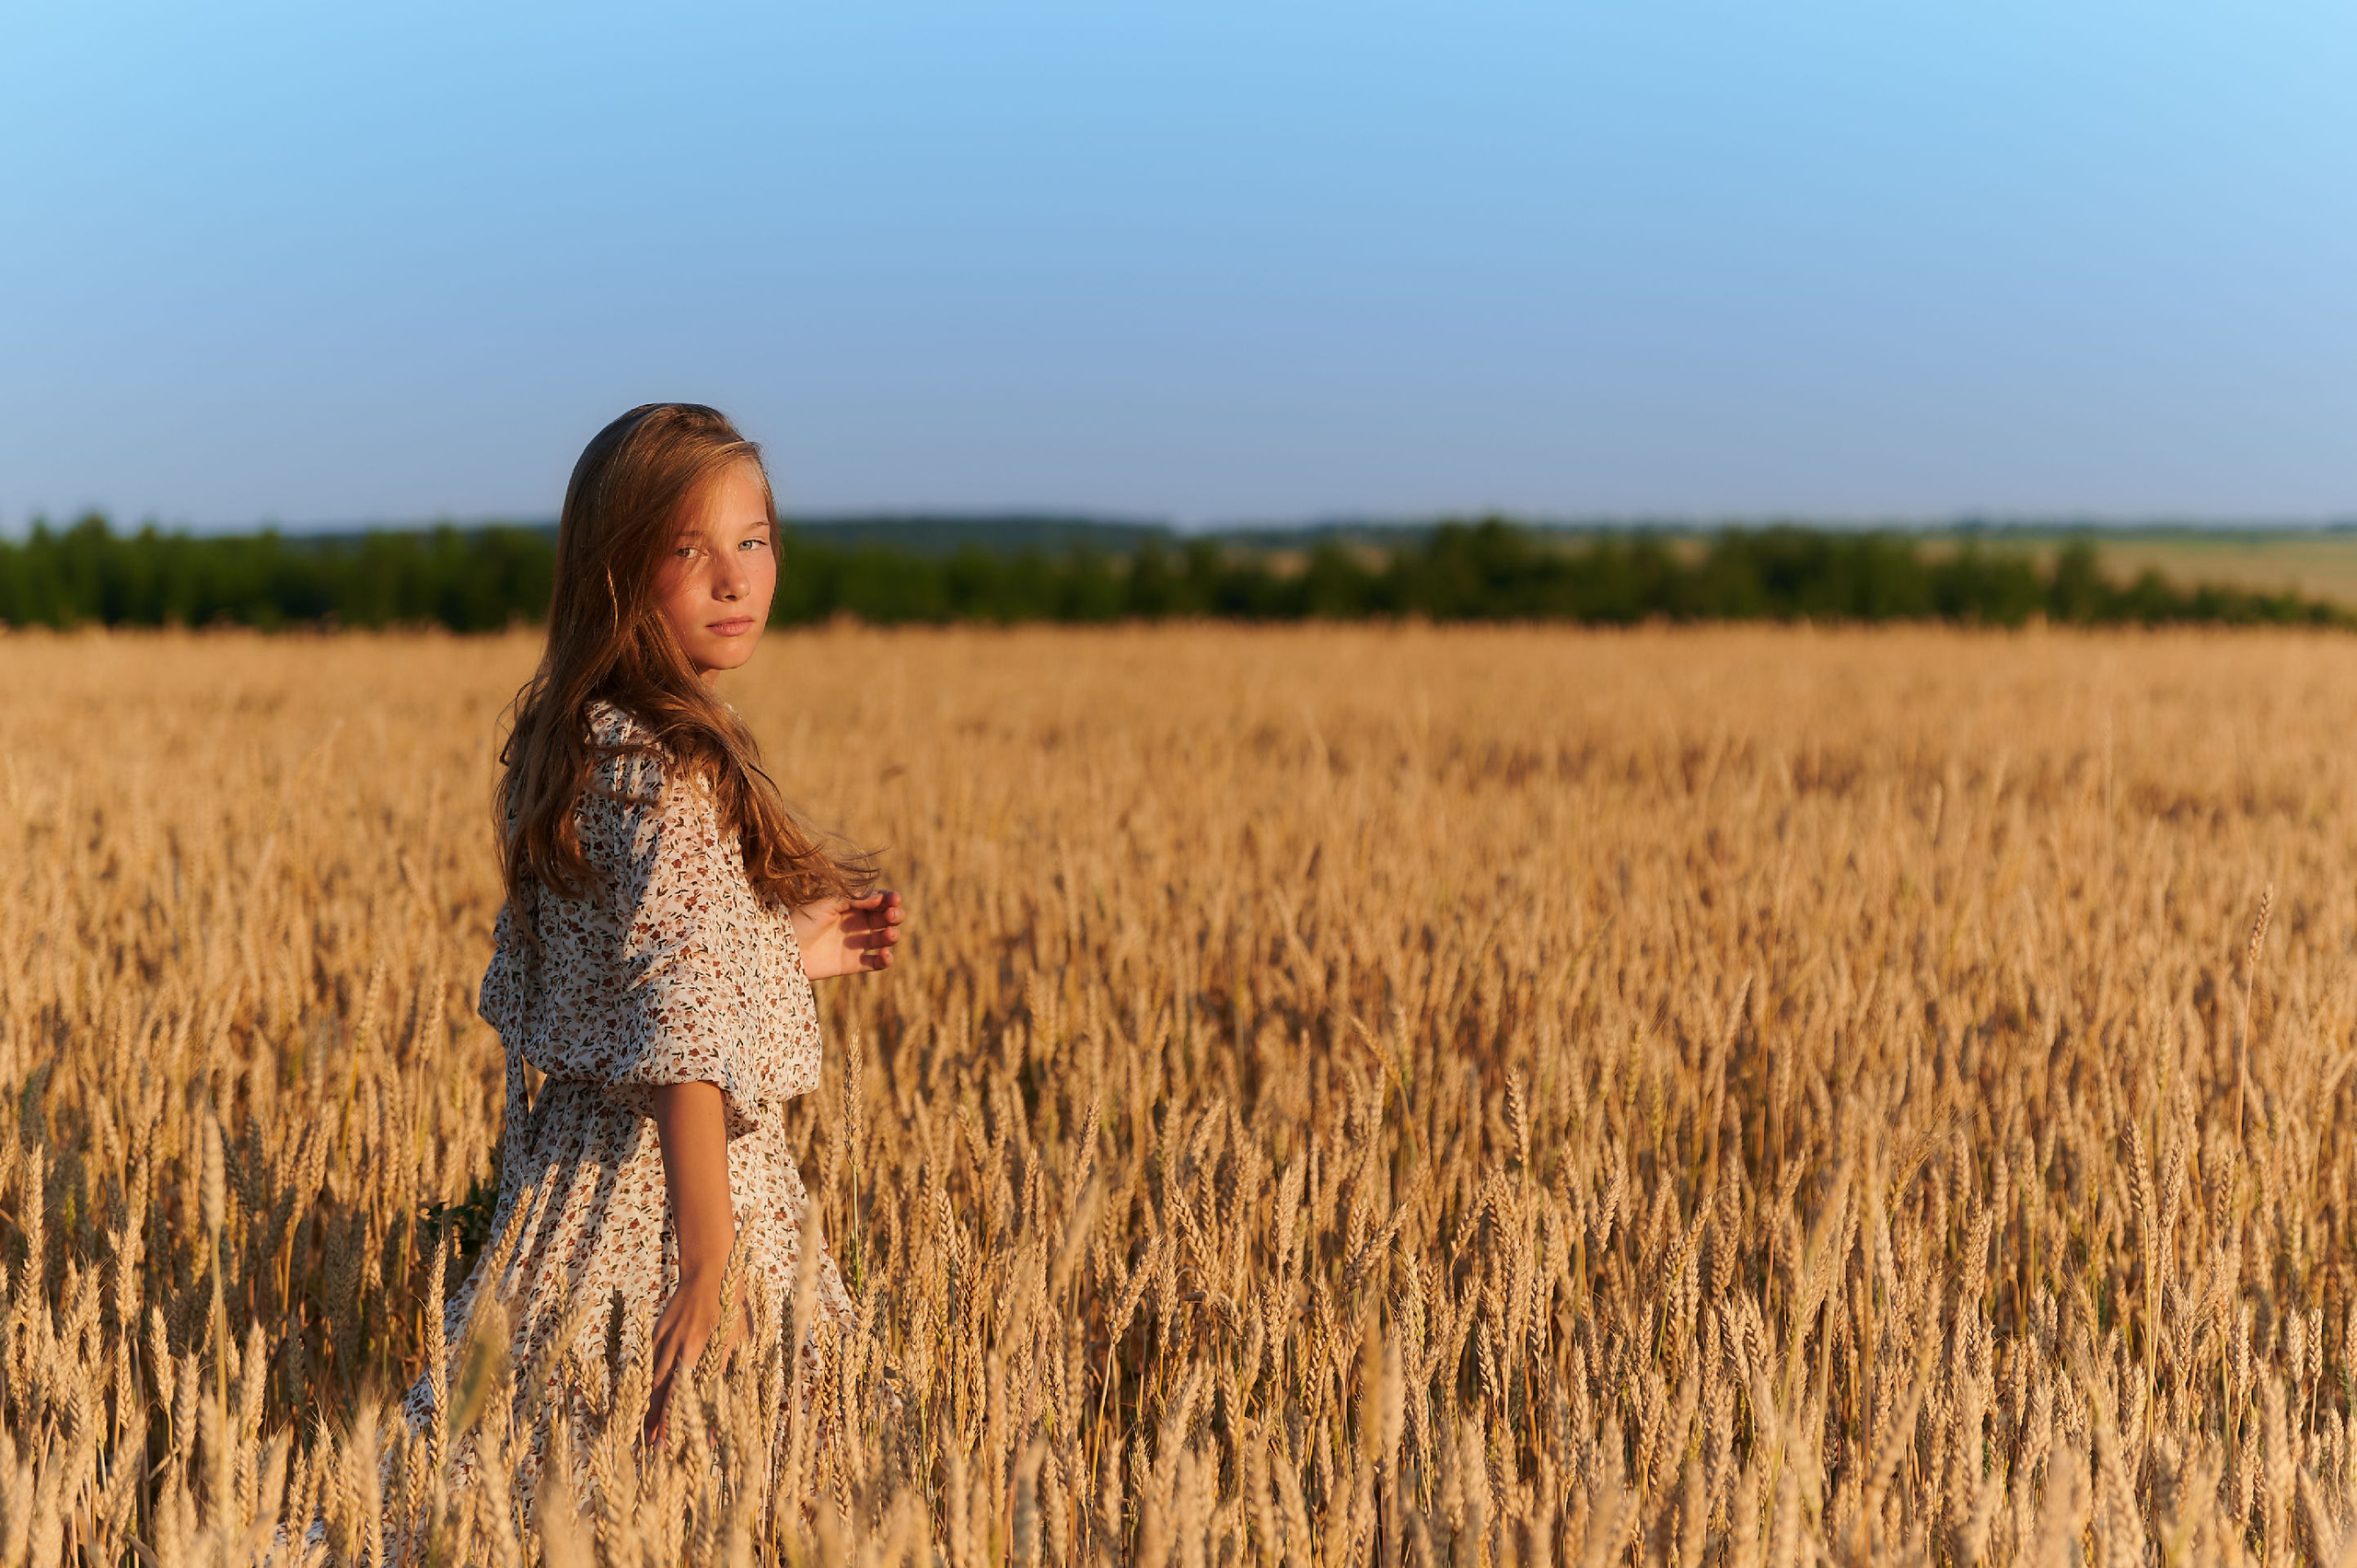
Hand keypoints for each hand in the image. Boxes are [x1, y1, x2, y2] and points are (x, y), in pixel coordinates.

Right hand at [644, 1266, 747, 1446]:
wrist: (711, 1270)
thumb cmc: (732, 1308)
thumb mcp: (738, 1340)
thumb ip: (729, 1371)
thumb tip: (726, 1408)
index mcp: (701, 1350)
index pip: (686, 1396)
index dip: (680, 1422)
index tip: (678, 1446)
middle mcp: (679, 1348)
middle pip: (663, 1394)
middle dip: (657, 1424)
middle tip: (653, 1451)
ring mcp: (665, 1339)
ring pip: (651, 1382)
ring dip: (648, 1410)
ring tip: (644, 1436)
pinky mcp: (657, 1332)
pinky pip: (648, 1364)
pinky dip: (645, 1385)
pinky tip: (643, 1402)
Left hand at [790, 890, 906, 978]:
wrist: (783, 948)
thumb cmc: (801, 920)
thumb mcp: (826, 902)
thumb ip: (854, 898)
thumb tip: (880, 898)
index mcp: (851, 905)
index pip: (878, 899)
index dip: (890, 899)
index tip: (895, 899)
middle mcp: (857, 923)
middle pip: (886, 918)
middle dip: (895, 915)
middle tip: (892, 916)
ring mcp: (857, 944)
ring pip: (885, 939)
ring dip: (892, 935)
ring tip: (889, 934)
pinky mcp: (853, 964)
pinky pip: (877, 963)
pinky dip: (886, 960)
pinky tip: (885, 954)